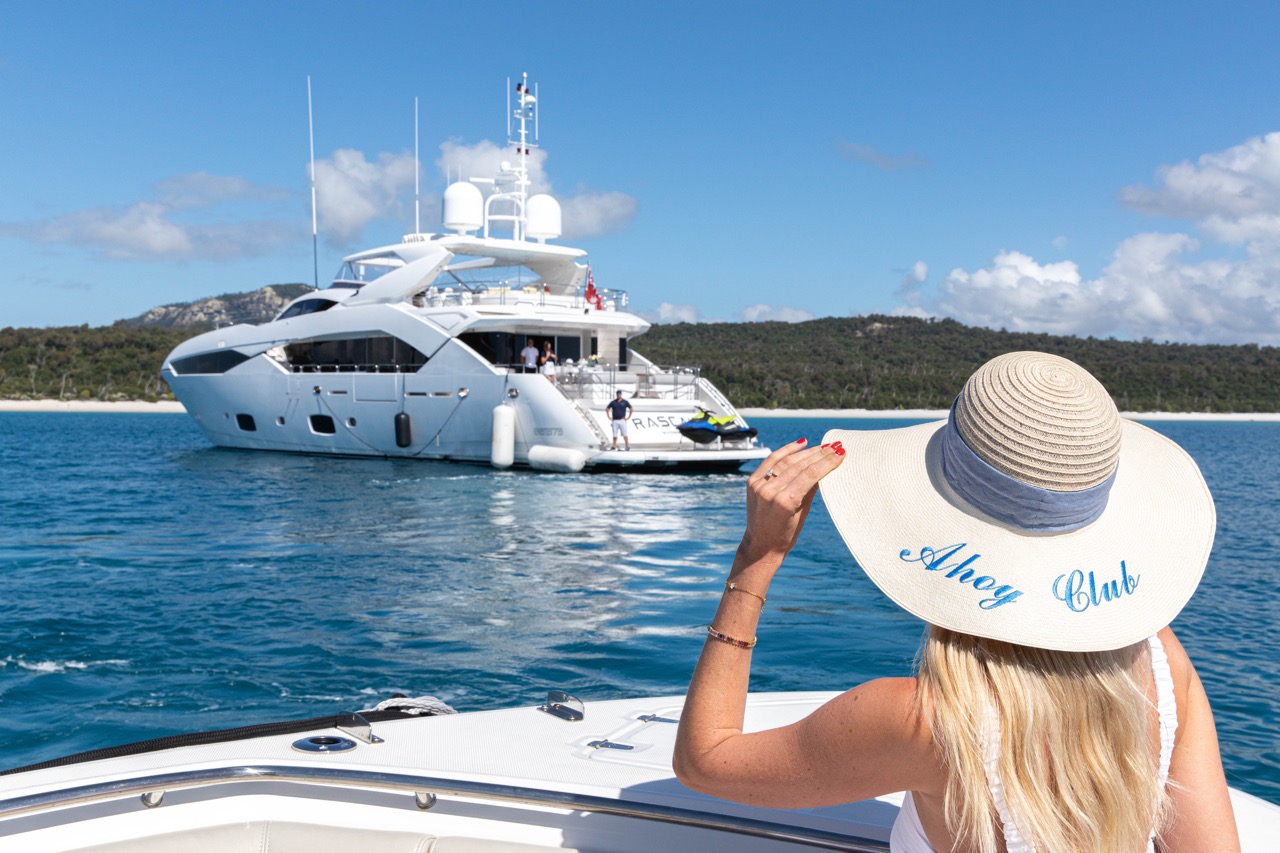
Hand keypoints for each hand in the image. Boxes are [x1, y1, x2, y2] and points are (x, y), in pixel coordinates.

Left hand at [739, 439, 844, 566]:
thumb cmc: (785, 535)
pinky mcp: (752, 482)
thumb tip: (824, 469)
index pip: (810, 475)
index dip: (826, 462)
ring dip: (806, 452)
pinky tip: (800, 444)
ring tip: (823, 446)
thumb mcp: (802, 514)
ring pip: (786, 461)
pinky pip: (771, 461)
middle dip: (819, 455)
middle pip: (799, 466)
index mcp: (785, 502)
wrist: (760, 545)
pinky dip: (785, 451)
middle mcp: (770, 491)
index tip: (840, 453)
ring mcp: (759, 485)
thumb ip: (811, 490)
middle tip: (835, 446)